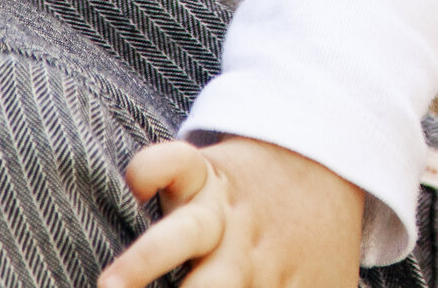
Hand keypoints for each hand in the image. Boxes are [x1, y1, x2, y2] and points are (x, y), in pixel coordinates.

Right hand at [99, 136, 363, 287]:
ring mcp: (222, 213)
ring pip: (186, 231)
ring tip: (112, 286)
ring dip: (148, 259)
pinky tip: (139, 184)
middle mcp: (243, 256)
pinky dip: (155, 166)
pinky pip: (177, 162)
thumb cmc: (315, 249)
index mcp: (273, 286)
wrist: (325, 165)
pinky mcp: (205, 173)